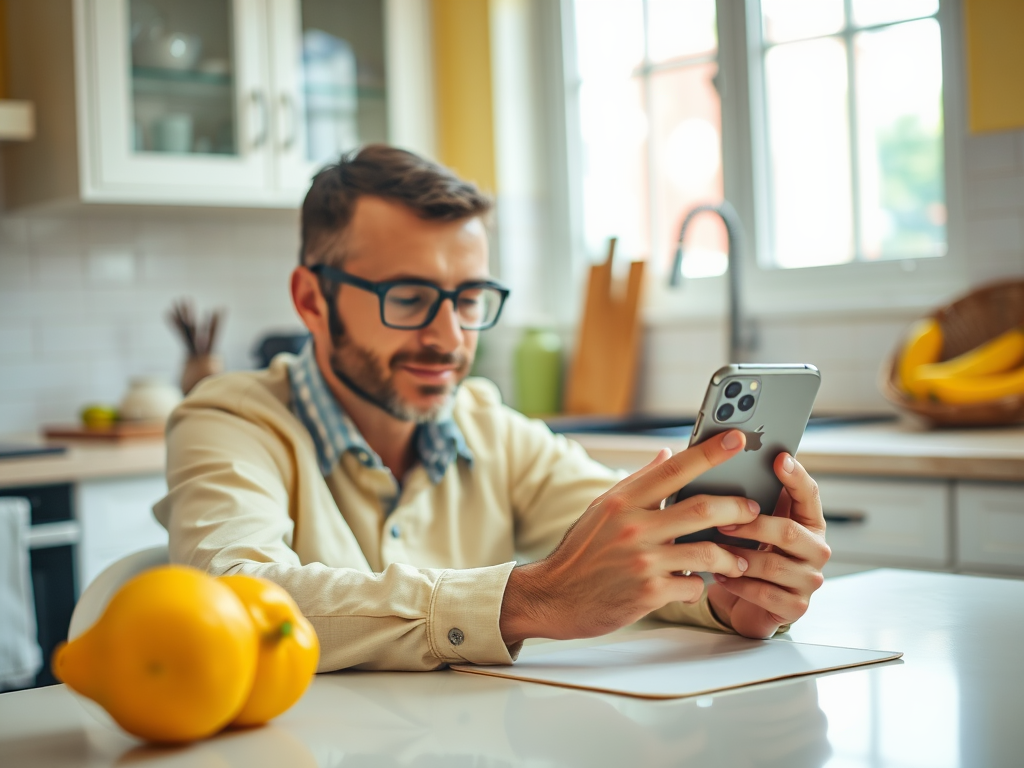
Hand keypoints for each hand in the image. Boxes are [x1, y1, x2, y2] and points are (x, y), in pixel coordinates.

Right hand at [499, 430, 760, 644]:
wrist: (554, 597)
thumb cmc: (582, 552)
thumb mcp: (603, 509)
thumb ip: (639, 482)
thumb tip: (668, 453)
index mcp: (623, 501)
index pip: (674, 468)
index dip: (710, 452)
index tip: (737, 438)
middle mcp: (633, 527)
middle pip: (701, 509)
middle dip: (736, 508)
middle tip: (753, 509)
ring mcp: (642, 561)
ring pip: (706, 552)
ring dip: (729, 556)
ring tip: (737, 558)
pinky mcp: (648, 594)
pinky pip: (692, 585)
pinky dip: (699, 585)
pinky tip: (695, 584)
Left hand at [707, 453, 830, 638]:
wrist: (747, 603)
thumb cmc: (749, 553)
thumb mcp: (754, 525)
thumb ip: (752, 498)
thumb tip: (725, 459)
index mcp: (810, 522)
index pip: (810, 495)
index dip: (795, 476)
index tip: (778, 457)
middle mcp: (816, 549)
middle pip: (789, 532)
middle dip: (752, 525)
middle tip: (721, 521)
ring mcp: (809, 580)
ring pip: (773, 564)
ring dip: (739, 556)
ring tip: (714, 550)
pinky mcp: (795, 606)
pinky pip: (764, 593)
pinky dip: (737, 583)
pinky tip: (719, 575)